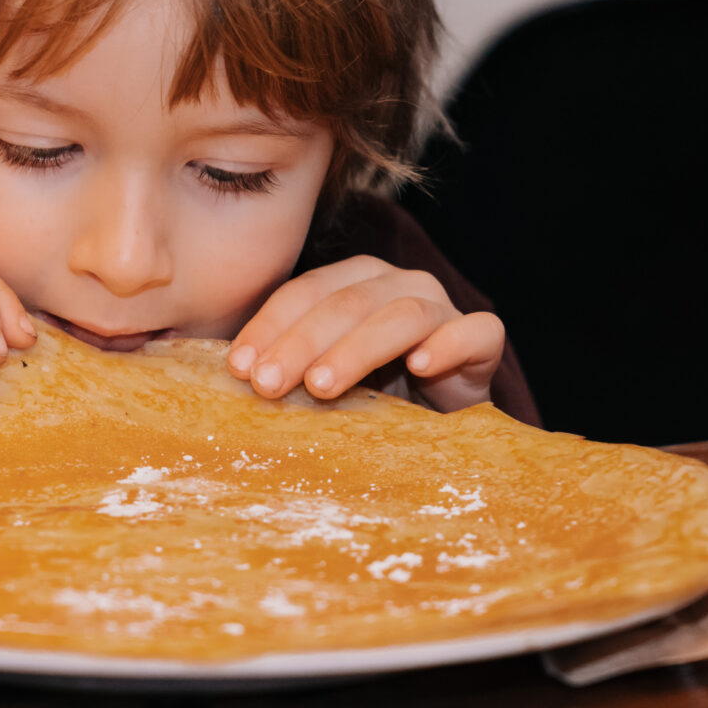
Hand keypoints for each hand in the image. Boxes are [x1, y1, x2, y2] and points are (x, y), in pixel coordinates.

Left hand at [228, 256, 504, 412]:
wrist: (442, 425)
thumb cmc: (373, 399)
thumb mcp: (321, 378)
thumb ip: (283, 367)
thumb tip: (224, 376)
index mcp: (354, 282)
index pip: (305, 292)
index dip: (270, 326)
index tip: (239, 368)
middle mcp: (399, 285)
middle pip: (347, 302)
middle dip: (302, 342)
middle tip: (268, 385)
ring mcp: (444, 308)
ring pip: (402, 314)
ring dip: (358, 348)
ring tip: (322, 386)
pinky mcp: (483, 340)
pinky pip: (474, 331)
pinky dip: (447, 343)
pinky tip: (421, 366)